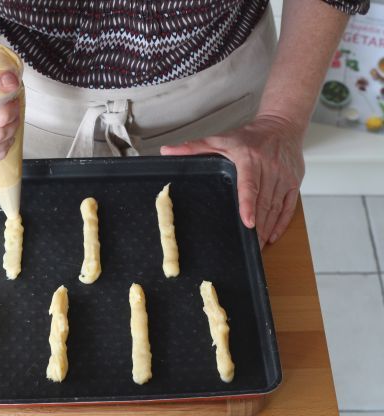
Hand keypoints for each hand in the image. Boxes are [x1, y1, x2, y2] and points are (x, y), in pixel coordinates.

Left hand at [160, 115, 304, 247]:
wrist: (282, 125)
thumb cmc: (249, 136)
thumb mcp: (220, 139)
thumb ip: (192, 147)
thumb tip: (166, 151)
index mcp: (249, 158)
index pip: (249, 185)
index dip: (248, 204)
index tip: (247, 221)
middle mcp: (270, 168)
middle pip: (263, 202)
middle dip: (257, 226)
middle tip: (248, 246)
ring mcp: (284, 176)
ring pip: (276, 207)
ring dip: (267, 228)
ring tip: (257, 246)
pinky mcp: (294, 182)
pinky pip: (289, 207)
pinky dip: (281, 223)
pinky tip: (271, 235)